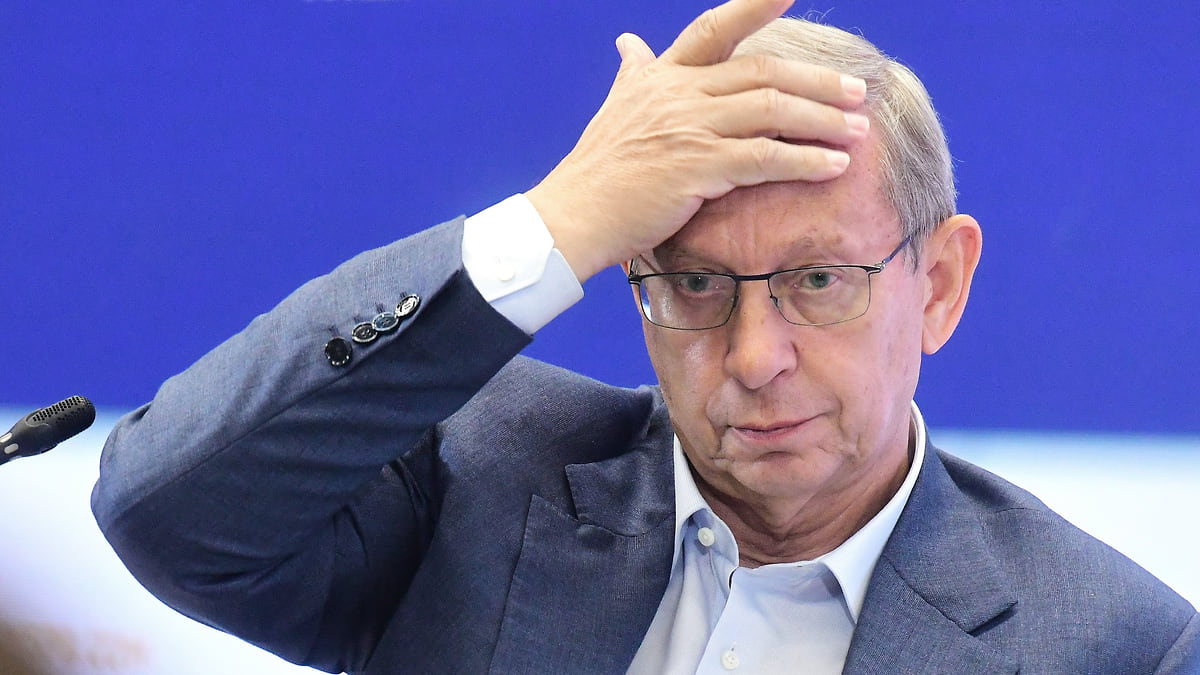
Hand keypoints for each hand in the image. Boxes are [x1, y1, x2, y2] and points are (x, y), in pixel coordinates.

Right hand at [525, 0, 870, 282]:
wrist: (574, 216)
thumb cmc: (598, 170)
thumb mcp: (617, 108)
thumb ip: (634, 72)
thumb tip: (630, 42)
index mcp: (663, 75)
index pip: (714, 29)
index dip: (754, 6)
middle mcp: (679, 93)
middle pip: (764, 72)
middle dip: (817, 82)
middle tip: (857, 93)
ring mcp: (689, 128)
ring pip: (772, 111)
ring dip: (822, 121)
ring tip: (858, 132)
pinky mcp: (697, 168)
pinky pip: (765, 158)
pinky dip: (804, 161)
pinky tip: (832, 166)